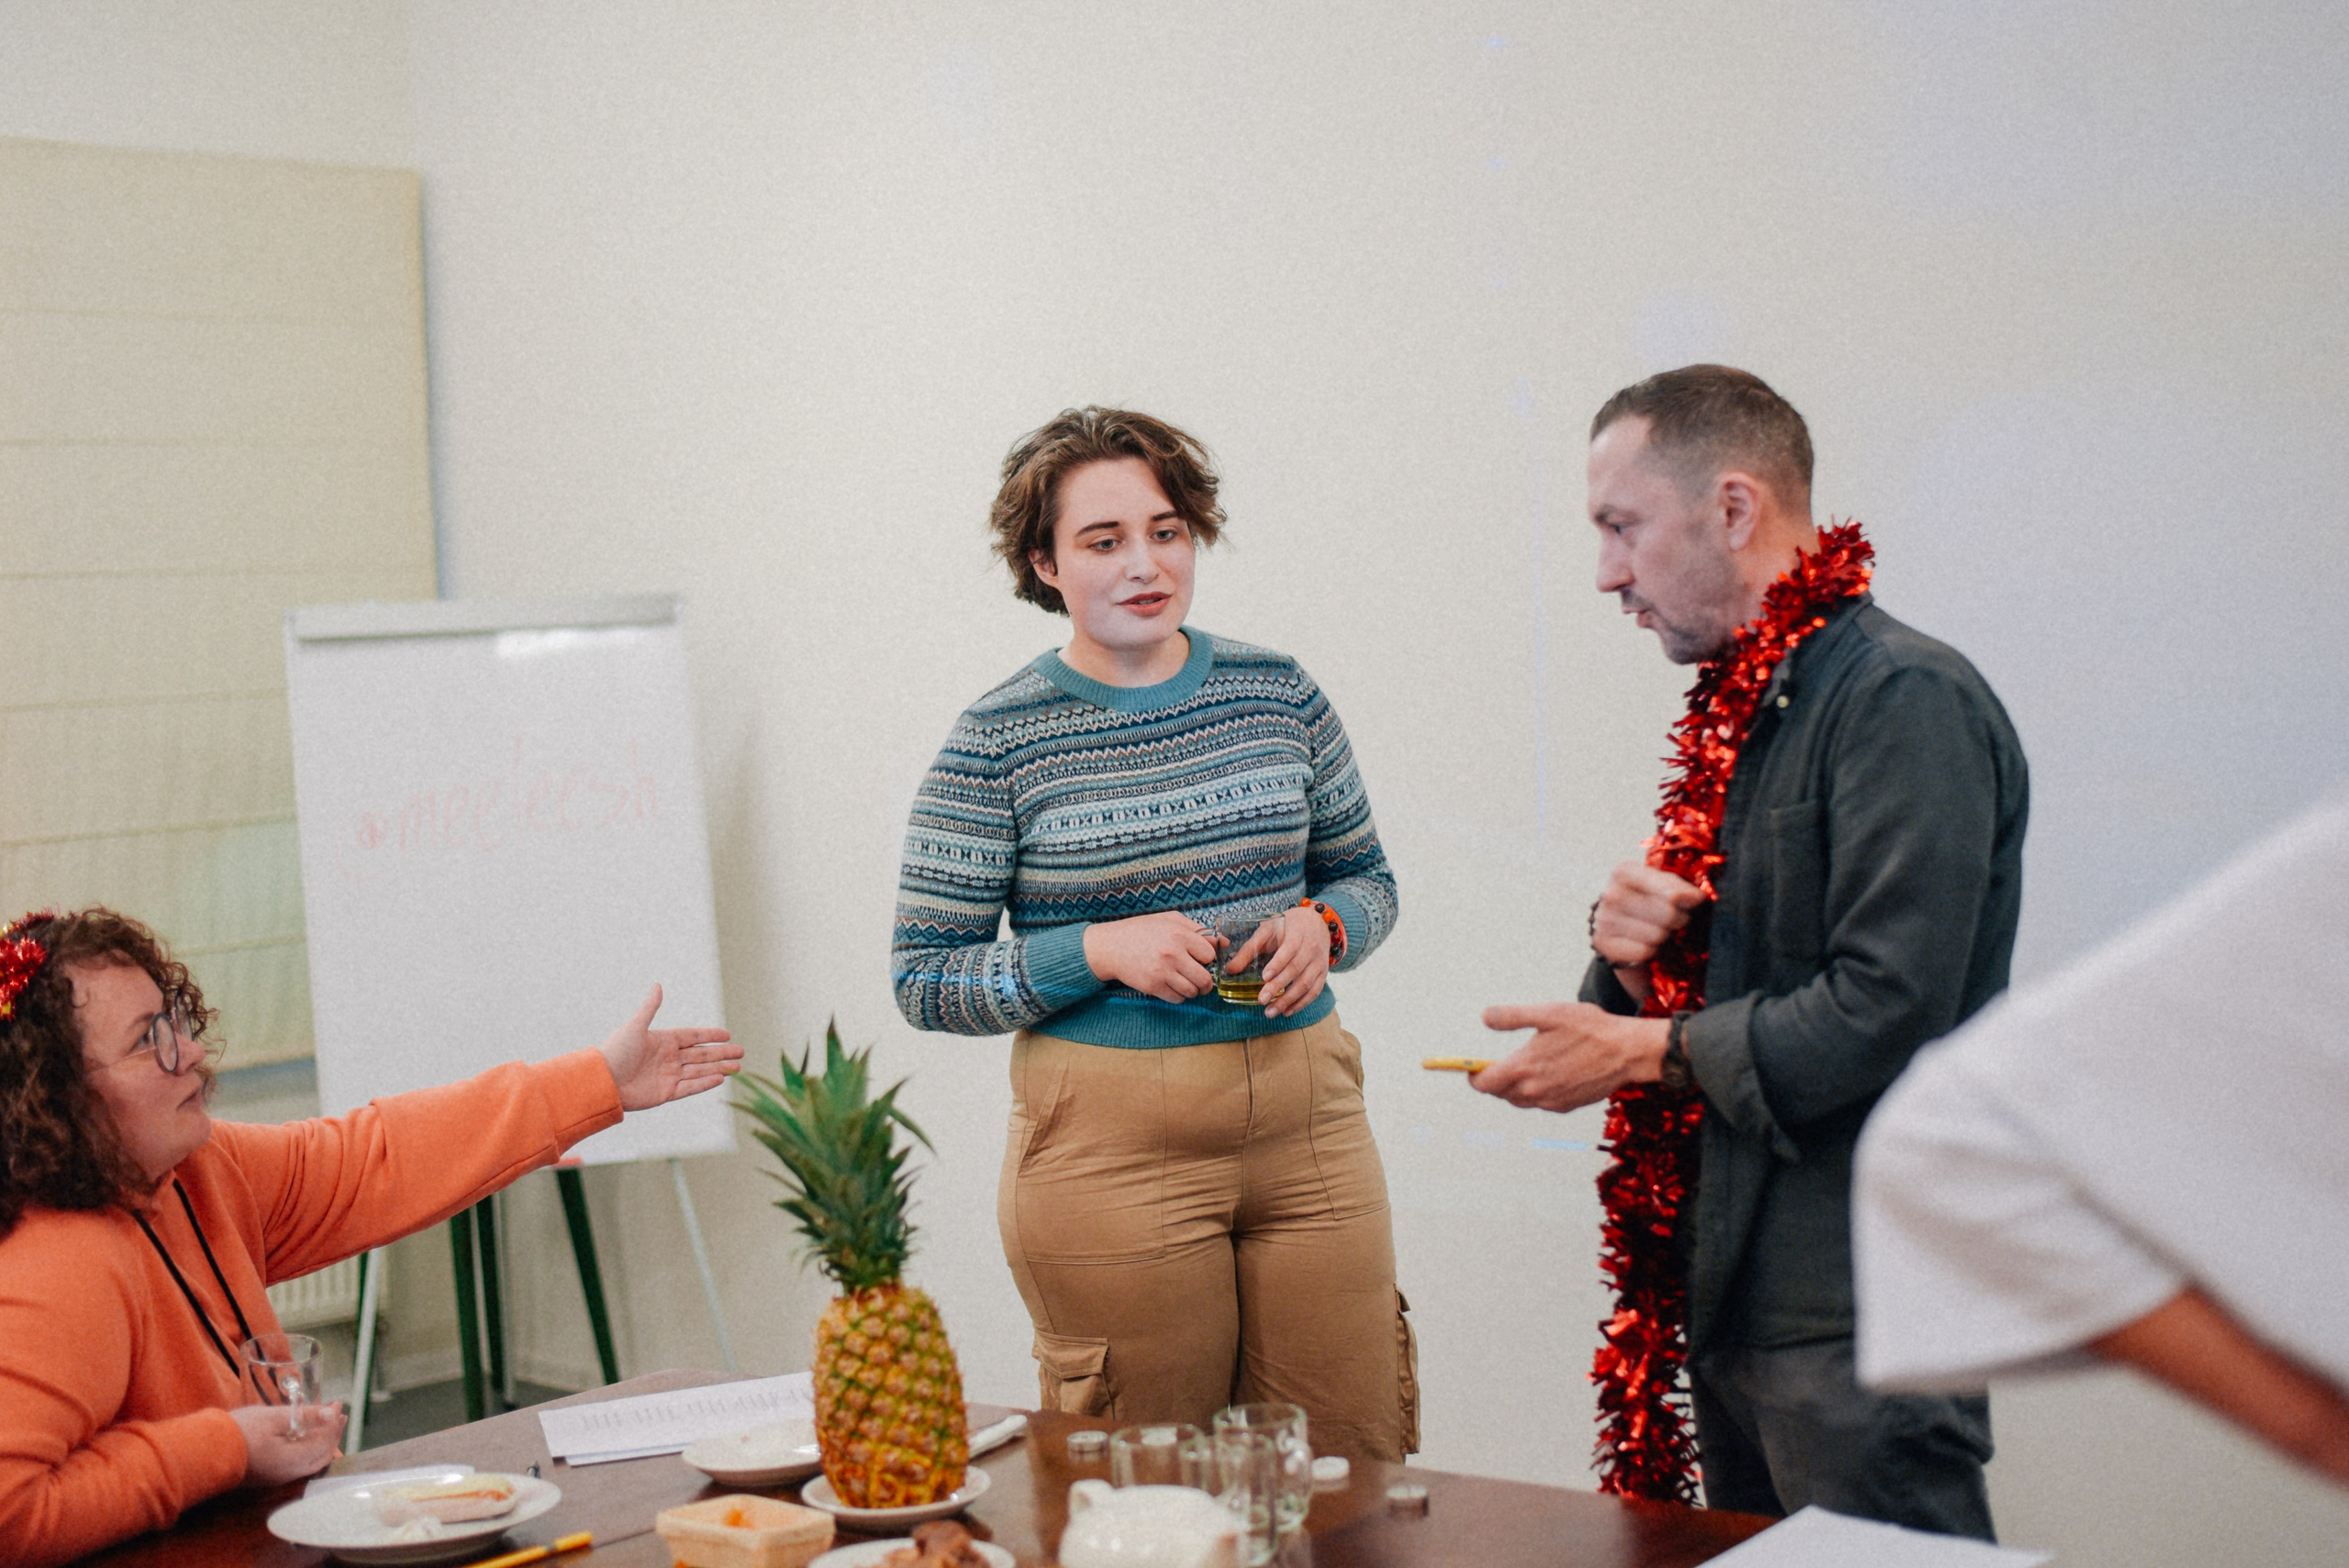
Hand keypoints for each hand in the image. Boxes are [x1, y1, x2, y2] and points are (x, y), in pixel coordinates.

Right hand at [233, 1399, 344, 1486]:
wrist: (204, 1451)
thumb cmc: (239, 1431)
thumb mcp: (274, 1418)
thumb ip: (306, 1416)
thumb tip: (331, 1414)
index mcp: (294, 1461)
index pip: (325, 1441)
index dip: (334, 1421)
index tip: (337, 1403)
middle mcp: (289, 1474)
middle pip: (322, 1454)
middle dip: (332, 1433)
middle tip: (337, 1413)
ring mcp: (278, 1477)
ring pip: (310, 1461)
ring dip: (321, 1441)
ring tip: (326, 1422)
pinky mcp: (268, 1475)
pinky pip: (298, 1464)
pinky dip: (307, 1448)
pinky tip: (304, 1435)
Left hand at [597, 985, 741, 1112]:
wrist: (602, 1081)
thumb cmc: (616, 1051)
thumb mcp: (635, 1026)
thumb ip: (650, 1007)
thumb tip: (657, 984)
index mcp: (663, 1041)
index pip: (693, 1037)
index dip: (710, 1035)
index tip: (727, 1034)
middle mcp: (668, 1058)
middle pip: (701, 1055)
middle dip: (721, 1053)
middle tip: (741, 1052)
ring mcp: (669, 1076)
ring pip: (700, 1071)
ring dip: (718, 1068)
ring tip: (737, 1067)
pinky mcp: (666, 1093)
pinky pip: (690, 1087)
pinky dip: (705, 1083)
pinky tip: (720, 1078)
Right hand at [1083, 912, 1220, 1003]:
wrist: (1111, 946)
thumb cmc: (1142, 931)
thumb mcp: (1170, 920)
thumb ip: (1197, 929)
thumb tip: (1223, 942)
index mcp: (1179, 934)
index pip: (1210, 955)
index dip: (1207, 959)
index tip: (1199, 959)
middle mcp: (1172, 953)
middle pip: (1205, 979)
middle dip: (1206, 982)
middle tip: (1201, 980)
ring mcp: (1162, 972)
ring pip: (1192, 992)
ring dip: (1192, 990)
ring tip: (1184, 982)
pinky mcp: (1152, 986)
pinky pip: (1177, 999)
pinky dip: (1178, 996)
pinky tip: (1171, 986)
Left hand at [1255, 907, 1331, 1019]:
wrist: (1317, 923)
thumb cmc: (1288, 926)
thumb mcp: (1268, 930)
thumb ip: (1250, 948)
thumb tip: (1230, 970)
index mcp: (1297, 934)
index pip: (1289, 950)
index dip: (1277, 964)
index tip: (1264, 977)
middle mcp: (1311, 948)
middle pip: (1296, 970)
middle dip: (1278, 987)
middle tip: (1262, 1000)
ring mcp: (1319, 962)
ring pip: (1306, 984)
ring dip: (1288, 1000)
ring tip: (1270, 1011)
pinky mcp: (1323, 973)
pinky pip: (1314, 991)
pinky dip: (1301, 1003)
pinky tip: (1287, 1011)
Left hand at [1469, 1003, 1668, 1111]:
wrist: (1627, 1051)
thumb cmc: (1589, 1028)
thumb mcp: (1547, 1013)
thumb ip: (1511, 1017)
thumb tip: (1485, 1017)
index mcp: (1524, 1068)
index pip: (1484, 1083)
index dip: (1474, 1075)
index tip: (1473, 1067)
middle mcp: (1535, 1091)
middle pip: (1501, 1093)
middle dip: (1495, 1080)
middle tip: (1500, 1063)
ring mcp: (1552, 1101)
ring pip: (1521, 1100)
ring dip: (1516, 1087)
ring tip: (1525, 1066)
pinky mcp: (1567, 1105)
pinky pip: (1542, 1102)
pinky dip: (1538, 1091)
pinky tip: (1549, 1073)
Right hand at [1592, 863, 1709, 1002]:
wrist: (1618, 924)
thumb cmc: (1645, 900)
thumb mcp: (1662, 884)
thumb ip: (1679, 887)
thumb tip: (1695, 897)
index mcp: (1625, 872)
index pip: (1671, 893)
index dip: (1687, 900)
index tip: (1692, 901)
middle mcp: (1611, 894)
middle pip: (1667, 914)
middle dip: (1677, 919)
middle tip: (1672, 919)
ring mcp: (1604, 920)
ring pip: (1657, 935)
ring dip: (1663, 936)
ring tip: (1657, 930)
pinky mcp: (1603, 944)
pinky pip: (1643, 952)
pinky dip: (1650, 951)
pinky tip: (1644, 942)